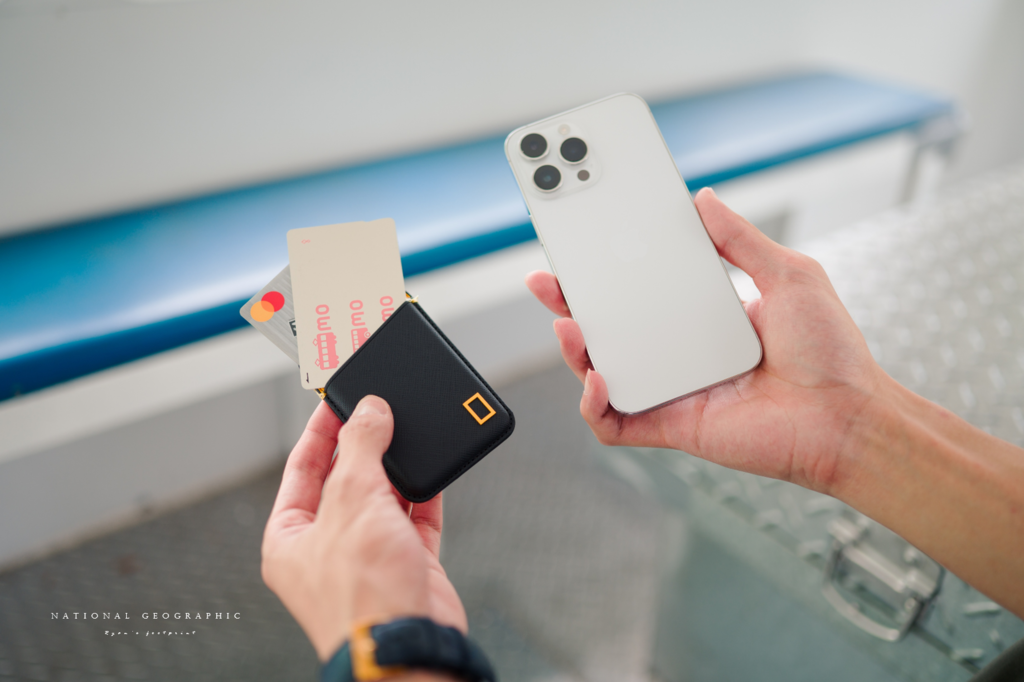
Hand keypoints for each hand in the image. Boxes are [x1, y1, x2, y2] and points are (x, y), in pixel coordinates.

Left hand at [261, 396, 466, 662]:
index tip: (340, 397)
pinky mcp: (407, 564)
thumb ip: (361, 448)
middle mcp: (327, 546)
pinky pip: (416, 516)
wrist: (409, 646)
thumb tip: (369, 411)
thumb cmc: (361, 595)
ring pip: (383, 495)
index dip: (321, 428)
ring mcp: (368, 555)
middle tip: (378, 407)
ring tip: (407, 431)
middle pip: (345, 478)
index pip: (302, 467)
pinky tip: (433, 467)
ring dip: (397, 466)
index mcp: (291, 537)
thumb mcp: (352, 501)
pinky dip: (425, 492)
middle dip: (363, 444)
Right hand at [526, 187, 885, 493]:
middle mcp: (680, 354)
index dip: (607, 271)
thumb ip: (740, 239)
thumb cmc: (830, 352)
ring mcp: (672, 391)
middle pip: (610, 329)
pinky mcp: (670, 426)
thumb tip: (703, 199)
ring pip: (600, 373)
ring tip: (568, 325)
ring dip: (574, 351)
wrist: (849, 417)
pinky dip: (593, 405)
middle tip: (545, 280)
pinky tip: (598, 380)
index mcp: (702, 318)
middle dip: (569, 304)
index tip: (583, 244)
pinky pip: (613, 422)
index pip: (641, 290)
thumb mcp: (789, 275)